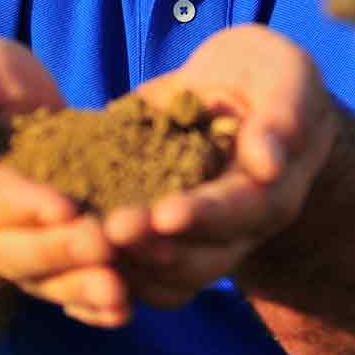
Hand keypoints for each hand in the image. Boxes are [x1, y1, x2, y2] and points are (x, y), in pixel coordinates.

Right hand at [0, 39, 122, 326]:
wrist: (0, 108)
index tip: (65, 207)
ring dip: (79, 288)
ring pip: (40, 279)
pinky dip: (90, 307)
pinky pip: (61, 289)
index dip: (24, 206)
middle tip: (106, 246)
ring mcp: (5, 250)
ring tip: (120, 294)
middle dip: (60, 251)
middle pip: (13, 251)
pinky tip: (124, 312)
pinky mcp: (40, 260)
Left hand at [101, 26, 334, 313]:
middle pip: (202, 259)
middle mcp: (239, 229)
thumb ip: (282, 115)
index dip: (203, 217)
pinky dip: (109, 273)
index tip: (164, 215)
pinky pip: (142, 276)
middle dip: (153, 248)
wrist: (239, 96)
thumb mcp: (283, 76)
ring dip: (128, 268)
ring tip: (85, 244)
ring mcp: (201, 242)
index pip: (241, 212)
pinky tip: (71, 253)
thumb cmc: (265, 77)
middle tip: (110, 231)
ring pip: (169, 279)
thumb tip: (268, 163)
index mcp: (272, 191)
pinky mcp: (165, 241)